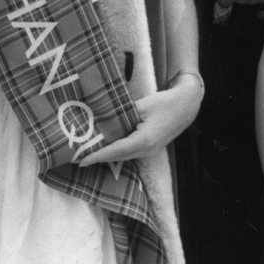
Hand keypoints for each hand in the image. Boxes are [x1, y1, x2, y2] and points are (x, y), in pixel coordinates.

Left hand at [77, 81, 202, 166]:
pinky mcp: (150, 149)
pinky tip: (105, 147)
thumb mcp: (141, 105)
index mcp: (144, 140)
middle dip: (98, 158)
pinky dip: (116, 151)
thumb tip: (102, 118)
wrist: (186, 105)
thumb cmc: (165, 102)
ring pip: (123, 156)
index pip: (115, 151)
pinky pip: (130, 153)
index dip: (97, 156)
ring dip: (106, 156)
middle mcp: (147, 150)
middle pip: (117, 157)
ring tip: (87, 153)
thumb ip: (122, 113)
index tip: (81, 160)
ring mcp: (150, 152)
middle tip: (77, 157)